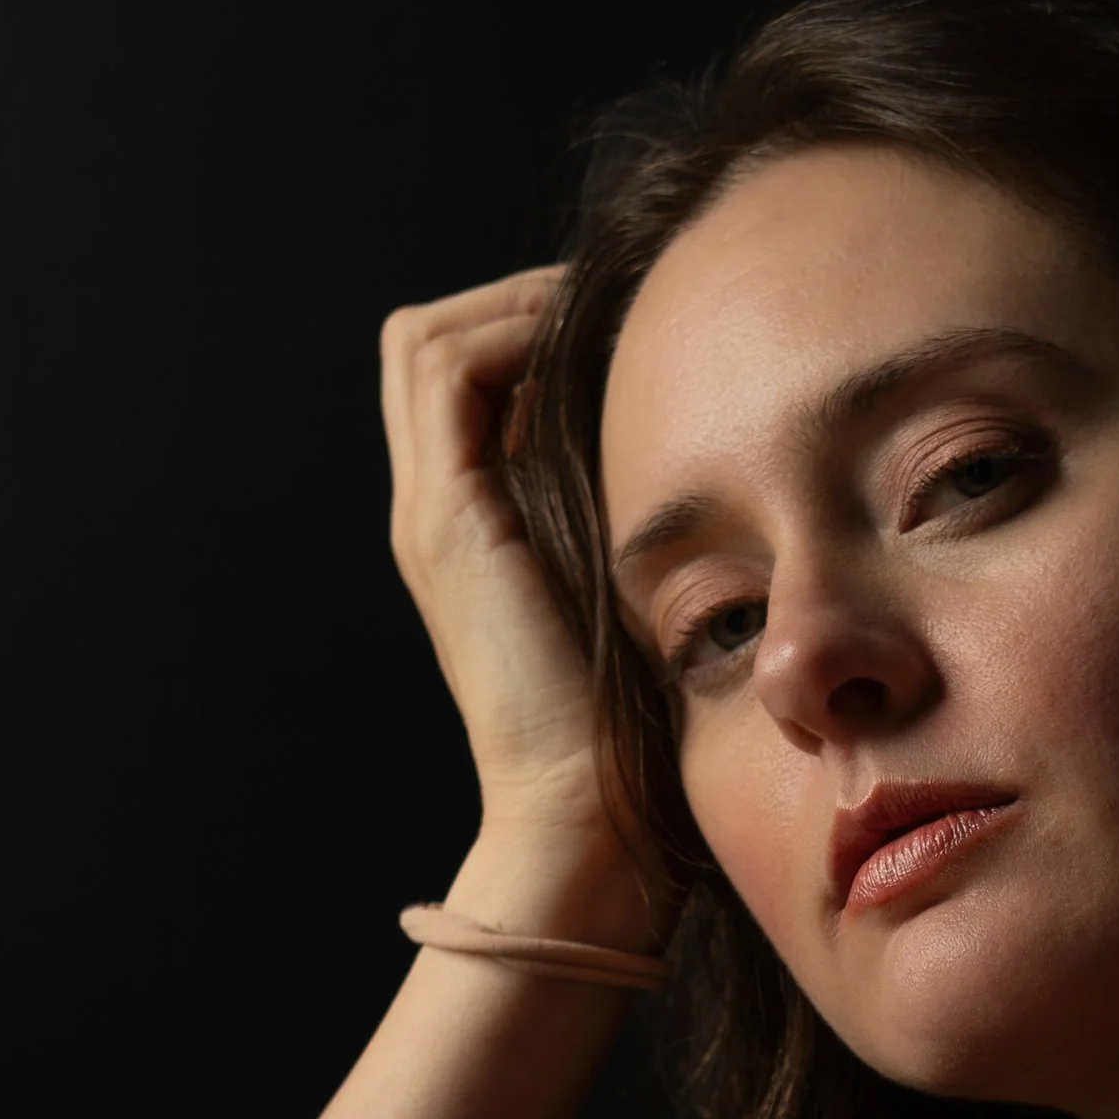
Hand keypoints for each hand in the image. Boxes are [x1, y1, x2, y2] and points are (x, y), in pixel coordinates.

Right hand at [380, 271, 641, 890]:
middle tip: (607, 308)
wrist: (585, 816)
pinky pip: (449, 372)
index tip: (622, 331)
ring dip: (515, 308)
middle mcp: (436, 513)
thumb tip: (691, 437)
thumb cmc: (635, 729)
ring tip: (600, 320)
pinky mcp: (447, 524)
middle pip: (428, 343)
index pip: (463, 374)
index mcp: (472, 527)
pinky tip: (590, 358)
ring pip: (426, 342)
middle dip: (514, 302)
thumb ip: (629, 519)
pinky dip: (512, 337)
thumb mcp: (637, 592)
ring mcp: (432, 517)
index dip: (527, 326)